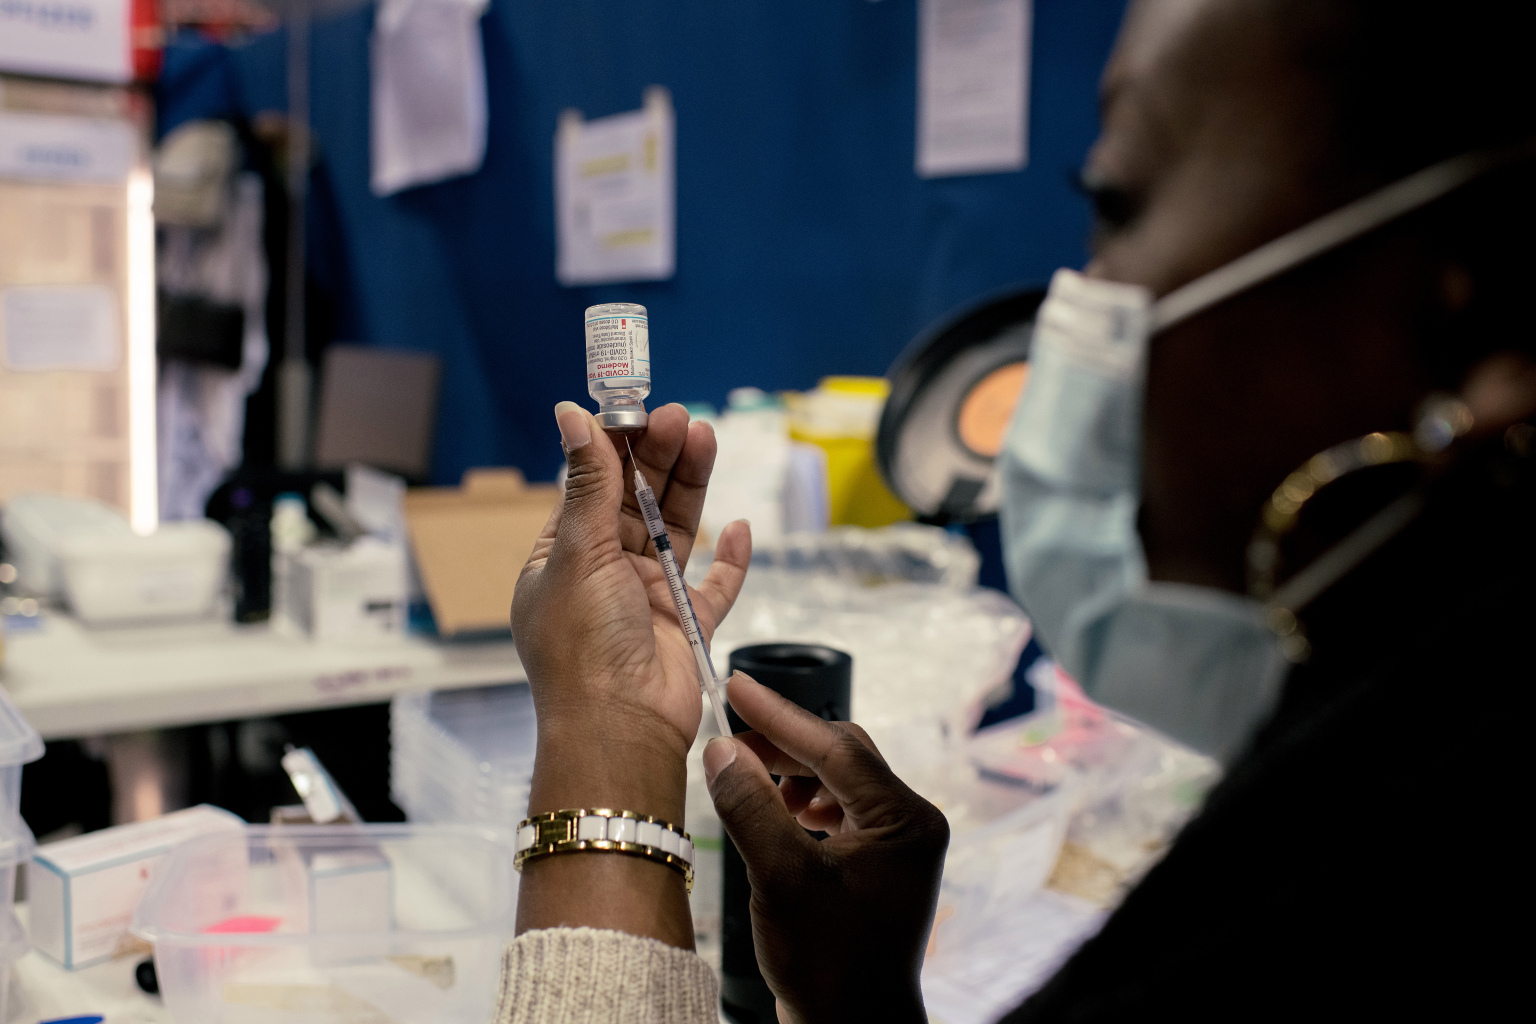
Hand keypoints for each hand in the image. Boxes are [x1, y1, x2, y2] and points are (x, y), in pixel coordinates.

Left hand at [512, 401, 750, 944]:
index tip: (639, 409)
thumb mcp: (578, 552)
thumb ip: (587, 483)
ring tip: (706, 439)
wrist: (619, 728)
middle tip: (682, 418)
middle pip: (637, 501)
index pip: (592, 487)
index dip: (616, 447)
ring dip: (691, 487)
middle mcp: (604, 574)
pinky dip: (728, 559)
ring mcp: (648, 599)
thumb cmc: (584, 645)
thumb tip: (569, 413)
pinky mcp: (687, 625)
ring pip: (676, 531)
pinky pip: (713, 586)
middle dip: (659, 458)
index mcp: (564, 558)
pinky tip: (737, 526)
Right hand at [705, 673, 949, 1022]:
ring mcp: (899, 846)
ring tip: (746, 777)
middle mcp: (912, 824)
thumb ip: (751, 806)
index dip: (778, 714)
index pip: (835, 745)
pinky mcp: (880, 866)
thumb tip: (722, 749)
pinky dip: (801, 804)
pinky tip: (774, 814)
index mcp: (904, 819)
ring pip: (839, 782)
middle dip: (783, 743)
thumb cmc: (826, 964)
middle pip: (841, 757)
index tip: (735, 684)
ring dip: (790, 774)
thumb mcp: (780, 877)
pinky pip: (840, 811)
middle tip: (730, 735)